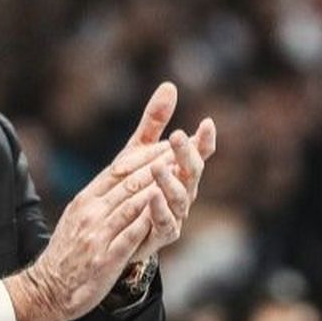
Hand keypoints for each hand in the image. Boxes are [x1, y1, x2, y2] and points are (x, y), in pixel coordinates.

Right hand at [6, 139, 174, 320]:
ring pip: (131, 205)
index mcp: (85, 199)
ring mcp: (97, 235)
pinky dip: (147, 221)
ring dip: (158, 187)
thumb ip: (101, 196)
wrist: (49, 288)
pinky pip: (130, 235)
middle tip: (181, 152)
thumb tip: (123, 175)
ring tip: (180, 175)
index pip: (118, 170)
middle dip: (157, 165)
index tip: (167, 144)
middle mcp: (91, 212)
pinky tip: (164, 211)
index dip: (145, 155)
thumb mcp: (79, 215)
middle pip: (128, 182)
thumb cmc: (68, 251)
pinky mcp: (106, 258)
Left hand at [118, 83, 217, 263]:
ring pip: (179, 198)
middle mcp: (183, 192)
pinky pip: (164, 223)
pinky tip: (151, 197)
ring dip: (170, 181)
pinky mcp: (160, 235)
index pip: (197, 153)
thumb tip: (169, 85)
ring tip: (159, 166)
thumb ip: (154, 122)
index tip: (206, 123)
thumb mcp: (138, 150)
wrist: (114, 231)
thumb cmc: (132, 187)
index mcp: (181, 171)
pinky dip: (159, 210)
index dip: (204, 140)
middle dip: (186, 154)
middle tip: (177, 136)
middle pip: (192, 172)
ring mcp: (175, 214)